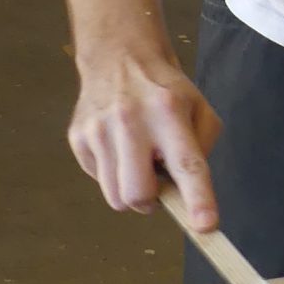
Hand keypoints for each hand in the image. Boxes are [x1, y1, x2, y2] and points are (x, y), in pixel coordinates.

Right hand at [68, 51, 222, 225]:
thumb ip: (202, 149)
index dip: (197, 199)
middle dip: (150, 201)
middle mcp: (130, 120)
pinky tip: (118, 147)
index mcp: (169, 112)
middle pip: (138, 194)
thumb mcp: (199, 108)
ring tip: (137, 159)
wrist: (118, 57)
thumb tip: (186, 192)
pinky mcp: (77, 137)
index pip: (186, 164)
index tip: (205, 226)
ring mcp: (98, 130)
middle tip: (157, 181)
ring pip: (115, 197)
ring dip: (131, 189)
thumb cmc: (164, 90)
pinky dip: (112, 174)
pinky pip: (98, 180)